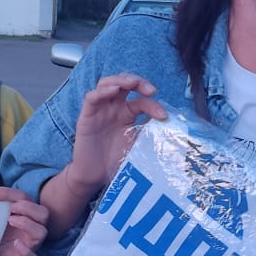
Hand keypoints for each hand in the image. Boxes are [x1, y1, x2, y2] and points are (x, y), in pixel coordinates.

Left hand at [0, 186, 49, 255]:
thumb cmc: (0, 232)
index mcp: (27, 213)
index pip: (24, 197)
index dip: (9, 193)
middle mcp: (34, 226)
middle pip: (43, 213)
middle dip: (27, 207)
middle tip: (11, 208)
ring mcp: (32, 243)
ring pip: (41, 232)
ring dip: (27, 223)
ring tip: (10, 220)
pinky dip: (25, 250)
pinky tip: (16, 244)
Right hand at [68, 73, 167, 193]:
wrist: (95, 176)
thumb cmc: (114, 160)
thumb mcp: (137, 144)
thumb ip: (149, 132)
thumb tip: (169, 126)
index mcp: (126, 113)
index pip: (141, 100)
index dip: (153, 104)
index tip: (163, 115)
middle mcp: (113, 108)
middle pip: (124, 83)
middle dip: (138, 82)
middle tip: (150, 90)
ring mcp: (100, 110)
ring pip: (107, 84)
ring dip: (120, 80)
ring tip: (132, 84)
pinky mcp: (86, 116)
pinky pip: (92, 97)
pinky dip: (102, 91)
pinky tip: (113, 91)